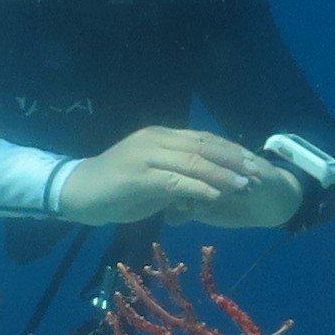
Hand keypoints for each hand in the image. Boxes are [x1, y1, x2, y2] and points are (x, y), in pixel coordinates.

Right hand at [56, 126, 294, 228]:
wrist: (76, 192)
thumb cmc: (114, 190)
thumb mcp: (151, 180)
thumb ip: (176, 179)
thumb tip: (202, 188)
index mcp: (160, 136)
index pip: (203, 139)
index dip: (230, 150)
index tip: (254, 163)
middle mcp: (156, 139)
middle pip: (204, 146)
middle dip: (234, 160)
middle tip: (258, 173)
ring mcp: (146, 155)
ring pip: (193, 161)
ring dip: (222, 175)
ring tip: (245, 186)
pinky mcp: (139, 176)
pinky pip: (176, 181)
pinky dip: (199, 188)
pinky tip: (216, 197)